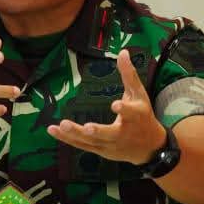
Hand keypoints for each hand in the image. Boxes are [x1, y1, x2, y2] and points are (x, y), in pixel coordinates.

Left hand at [47, 49, 166, 165]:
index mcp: (136, 117)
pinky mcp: (101, 151)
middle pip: (108, 133)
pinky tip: (53, 130)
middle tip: (86, 127)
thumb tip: (123, 52)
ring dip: (75, 134)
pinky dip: (68, 139)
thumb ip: (129, 74)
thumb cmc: (143, 116)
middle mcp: (123, 133)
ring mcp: (111, 145)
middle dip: (97, 131)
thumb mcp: (139, 94)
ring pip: (92, 141)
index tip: (115, 105)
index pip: (130, 112)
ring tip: (59, 125)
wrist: (150, 148)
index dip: (124, 109)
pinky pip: (83, 145)